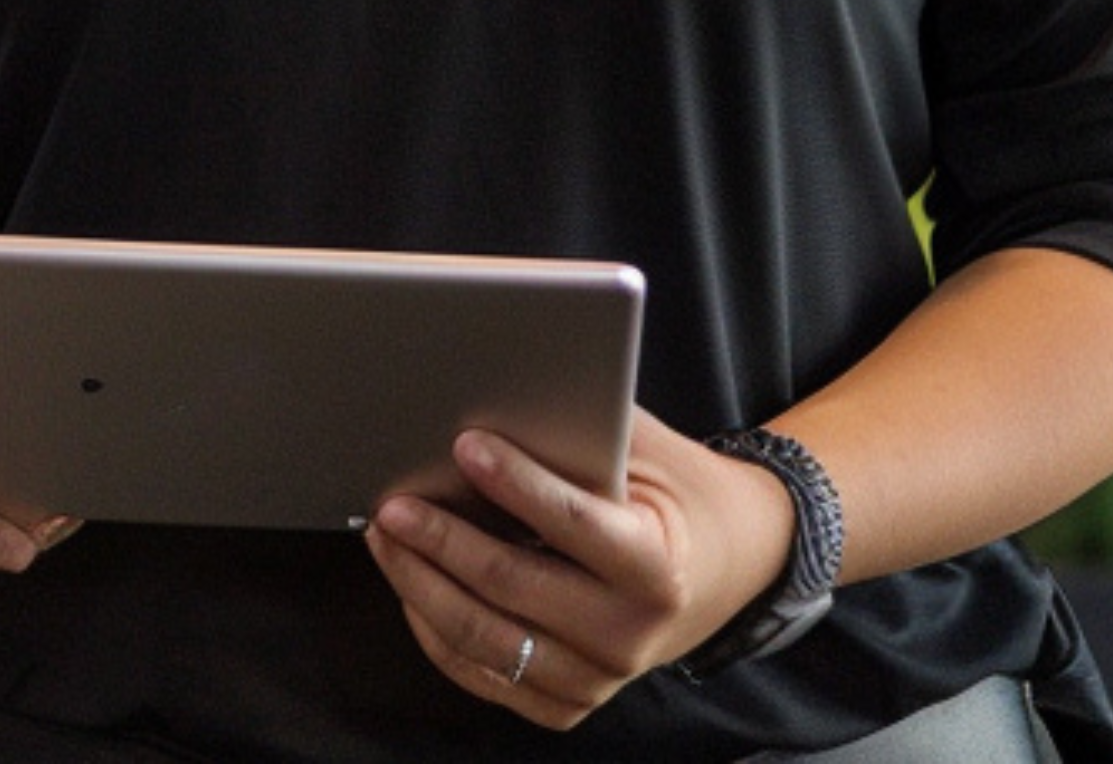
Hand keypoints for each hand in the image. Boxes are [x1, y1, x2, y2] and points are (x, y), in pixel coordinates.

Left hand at [360, 410, 797, 726]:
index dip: (514, 482)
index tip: (464, 443)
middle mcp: (630, 636)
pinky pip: (483, 674)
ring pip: (484, 640)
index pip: (572, 524)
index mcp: (657, 568)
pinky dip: (435, 629)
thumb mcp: (646, 453)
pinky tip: (410, 583)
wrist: (727, 568)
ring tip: (385, 537)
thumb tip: (491, 408)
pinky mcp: (567, 704)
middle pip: (512, 588)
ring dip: (420, 586)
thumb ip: (582, 435)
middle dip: (442, 541)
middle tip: (394, 502)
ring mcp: (597, 679)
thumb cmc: (673, 493)